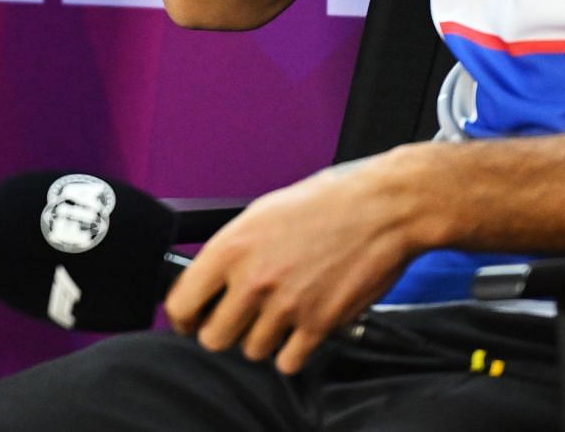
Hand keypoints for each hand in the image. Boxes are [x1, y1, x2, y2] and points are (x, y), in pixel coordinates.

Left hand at [163, 157, 418, 375]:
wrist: (382, 209)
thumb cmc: (326, 202)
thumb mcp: (262, 213)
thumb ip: (231, 250)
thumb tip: (208, 280)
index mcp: (232, 247)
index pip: (182, 304)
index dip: (183, 317)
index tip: (191, 320)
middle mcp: (254, 280)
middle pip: (214, 338)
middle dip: (223, 330)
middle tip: (238, 317)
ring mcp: (286, 306)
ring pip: (251, 350)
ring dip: (262, 338)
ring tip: (279, 312)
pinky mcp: (319, 325)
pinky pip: (288, 362)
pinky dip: (292, 352)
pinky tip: (299, 327)